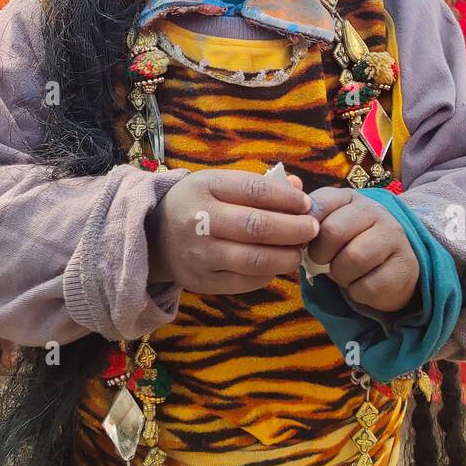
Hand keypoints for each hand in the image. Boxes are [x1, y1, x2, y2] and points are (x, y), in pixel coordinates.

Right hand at [147, 168, 317, 294]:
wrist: (153, 237)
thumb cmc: (196, 204)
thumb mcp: (218, 183)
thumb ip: (259, 184)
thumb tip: (299, 188)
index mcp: (205, 186)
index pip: (255, 190)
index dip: (287, 198)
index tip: (307, 204)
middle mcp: (199, 220)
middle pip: (257, 226)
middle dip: (294, 229)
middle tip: (313, 229)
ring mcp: (200, 254)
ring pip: (255, 259)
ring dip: (287, 256)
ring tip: (300, 250)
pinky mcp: (203, 282)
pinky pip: (246, 282)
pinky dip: (269, 274)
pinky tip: (277, 265)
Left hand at [306, 187, 418, 311]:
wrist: (393, 265)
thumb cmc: (350, 243)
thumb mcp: (329, 224)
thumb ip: (308, 218)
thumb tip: (286, 212)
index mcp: (350, 197)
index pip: (319, 204)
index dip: (304, 229)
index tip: (304, 243)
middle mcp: (375, 211)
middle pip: (334, 231)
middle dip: (321, 254)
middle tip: (323, 262)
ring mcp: (393, 237)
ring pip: (354, 258)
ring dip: (340, 275)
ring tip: (344, 273)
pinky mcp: (404, 267)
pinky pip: (370, 285)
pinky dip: (357, 292)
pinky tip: (361, 285)